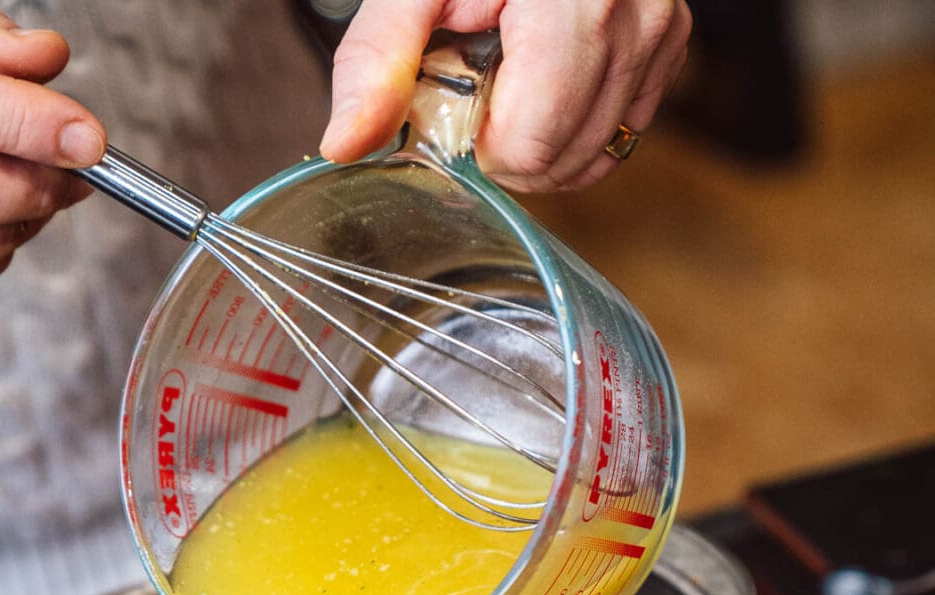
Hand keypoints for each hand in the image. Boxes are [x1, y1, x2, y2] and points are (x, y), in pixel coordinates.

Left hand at [320, 0, 690, 191]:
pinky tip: (548, 89)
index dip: (484, 145)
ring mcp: (660, 32)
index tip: (465, 101)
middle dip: (513, 148)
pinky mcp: (669, 44)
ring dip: (545, 145)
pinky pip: (622, 134)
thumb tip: (345, 144)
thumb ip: (379, 61)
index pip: (532, 143)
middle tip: (486, 88)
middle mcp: (634, 16)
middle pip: (566, 159)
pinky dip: (578, 130)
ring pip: (598, 157)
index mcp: (572, 0)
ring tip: (516, 81)